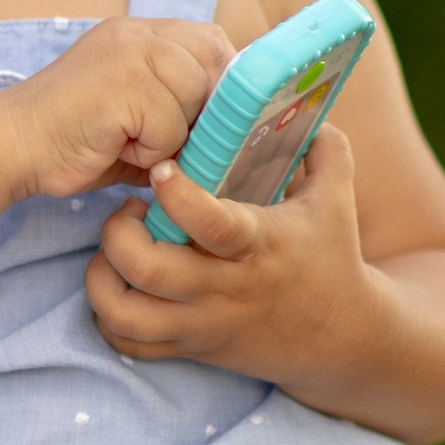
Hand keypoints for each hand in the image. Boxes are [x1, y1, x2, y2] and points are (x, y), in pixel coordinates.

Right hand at [0, 17, 231, 205]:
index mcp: (140, 32)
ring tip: (129, 142)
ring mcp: (129, 54)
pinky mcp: (122, 85)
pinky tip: (115, 147)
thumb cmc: (72, 139)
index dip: (221, 84)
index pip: (213, 42)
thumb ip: (179, 105)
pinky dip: (150, 152)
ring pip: (196, 99)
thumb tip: (234, 125)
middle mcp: (137, 33)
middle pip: (214, 67)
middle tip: (162, 139)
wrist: (9, 146)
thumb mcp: (135, 110)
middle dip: (201, 113)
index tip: (207, 121)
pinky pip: (169, 128)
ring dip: (171, 136)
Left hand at [85, 121, 382, 393]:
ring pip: (126, 314)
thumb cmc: (332, 256)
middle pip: (149, 270)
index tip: (162, 169)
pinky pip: (131, 344)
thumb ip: (323, 145)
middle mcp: (225, 288)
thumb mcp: (337, 196)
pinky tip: (119, 286)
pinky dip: (109, 317)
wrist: (342, 339)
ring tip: (113, 251)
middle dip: (121, 234)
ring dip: (103, 278)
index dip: (177, 197)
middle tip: (129, 211)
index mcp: (259, 244)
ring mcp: (203, 323)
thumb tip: (303, 97)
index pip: (211, 225)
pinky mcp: (192, 347)